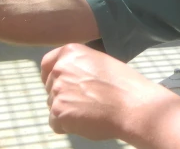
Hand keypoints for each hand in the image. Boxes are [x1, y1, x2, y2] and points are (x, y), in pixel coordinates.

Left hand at [41, 43, 179, 140]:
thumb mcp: (99, 62)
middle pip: (50, 87)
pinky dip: (67, 126)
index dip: (50, 77)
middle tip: (85, 101)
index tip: (58, 85)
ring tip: (89, 110)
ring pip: (52, 106)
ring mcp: (57, 90)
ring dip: (66, 111)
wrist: (133, 105)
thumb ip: (78, 66)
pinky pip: (55, 123)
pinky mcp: (58, 111)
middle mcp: (60, 68)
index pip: (47, 64)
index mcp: (70, 52)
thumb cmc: (122, 85)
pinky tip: (85, 121)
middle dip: (63, 96)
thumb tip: (66, 78)